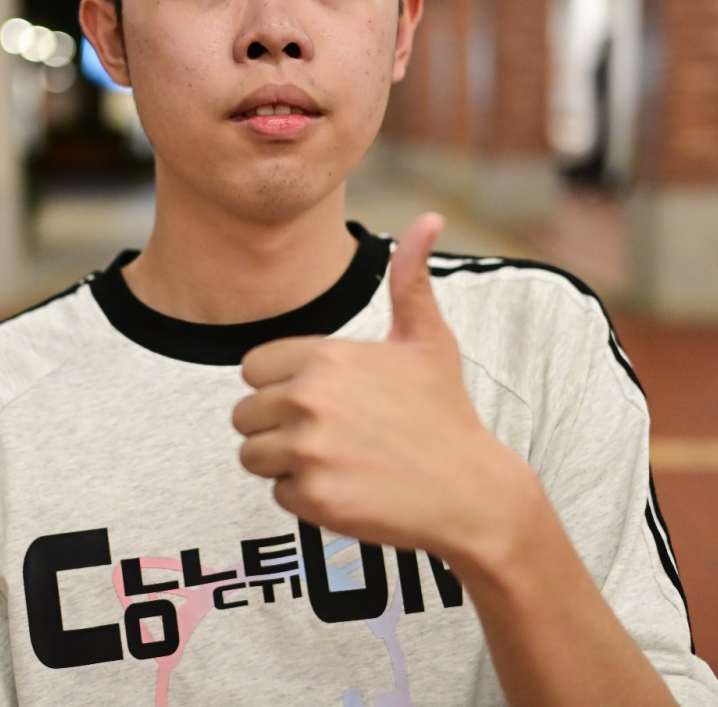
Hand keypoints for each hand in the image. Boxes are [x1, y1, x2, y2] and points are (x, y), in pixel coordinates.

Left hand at [232, 213, 524, 563]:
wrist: (473, 492)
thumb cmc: (445, 412)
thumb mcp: (428, 340)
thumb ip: (410, 279)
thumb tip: (428, 218)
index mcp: (326, 356)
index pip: (251, 369)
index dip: (280, 386)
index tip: (320, 399)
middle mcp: (309, 398)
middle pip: (244, 415)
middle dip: (277, 427)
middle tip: (331, 435)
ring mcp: (309, 450)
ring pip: (253, 455)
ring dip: (285, 463)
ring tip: (337, 460)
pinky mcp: (314, 498)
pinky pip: (278, 494)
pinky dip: (306, 498)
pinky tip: (349, 489)